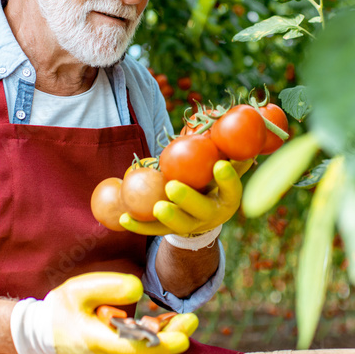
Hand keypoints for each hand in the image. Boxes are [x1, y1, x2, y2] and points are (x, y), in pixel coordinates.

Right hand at [46, 272, 196, 353]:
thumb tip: (139, 290)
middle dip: (173, 339)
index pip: (138, 349)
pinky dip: (154, 346)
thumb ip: (110, 286)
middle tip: (191, 320)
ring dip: (166, 342)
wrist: (41, 332)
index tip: (184, 333)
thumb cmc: (61, 308)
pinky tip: (163, 328)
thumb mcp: (80, 289)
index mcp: (99, 343)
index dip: (164, 343)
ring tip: (182, 321)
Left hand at [120, 159, 250, 236]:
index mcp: (228, 199)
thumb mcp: (223, 165)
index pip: (232, 189)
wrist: (205, 212)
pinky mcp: (170, 231)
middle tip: (173, 187)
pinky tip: (122, 218)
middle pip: (203, 210)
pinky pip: (153, 230)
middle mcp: (212, 215)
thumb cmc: (213, 177)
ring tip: (156, 208)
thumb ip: (227, 149)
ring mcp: (191, 225)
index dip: (227, 179)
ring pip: (179, 225)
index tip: (219, 165)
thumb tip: (227, 122)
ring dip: (168, 217)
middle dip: (188, 199)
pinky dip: (138, 225)